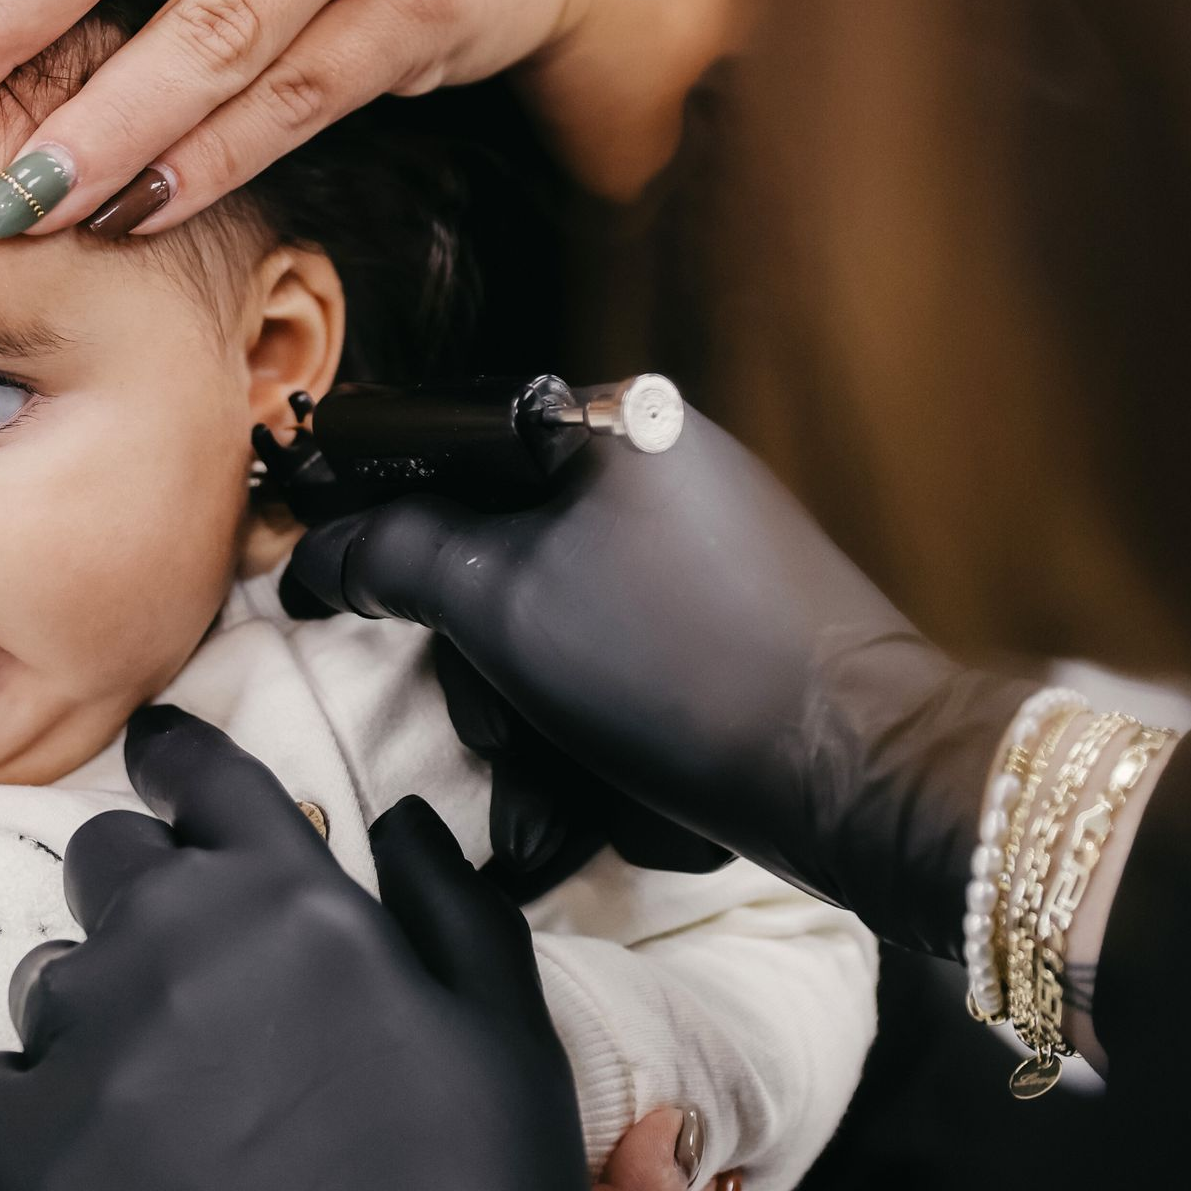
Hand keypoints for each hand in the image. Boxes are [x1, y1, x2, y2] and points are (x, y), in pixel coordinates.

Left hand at [0, 705, 606, 1190]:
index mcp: (287, 895)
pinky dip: (40, 1099)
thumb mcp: (504, 1022)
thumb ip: (446, 893)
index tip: (159, 744)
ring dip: (98, 1003)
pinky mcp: (24, 1149)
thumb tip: (402, 821)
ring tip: (162, 1086)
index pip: (202, 773)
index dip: (177, 749)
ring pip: (53, 972)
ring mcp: (88, 1043)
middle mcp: (173, 941)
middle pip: (109, 857)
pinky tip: (105, 1149)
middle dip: (144, 886)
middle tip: (190, 961)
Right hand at [286, 408, 1034, 956]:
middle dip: (478, 647)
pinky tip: (603, 769)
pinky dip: (592, 695)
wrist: (870, 772)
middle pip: (503, 533)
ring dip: (533, 688)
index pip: (444, 448)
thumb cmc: (675, 671)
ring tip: (553, 773)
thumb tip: (321, 548)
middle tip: (490, 722)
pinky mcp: (740, 594)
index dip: (374, 521)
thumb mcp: (503, 609)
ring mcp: (708, 523)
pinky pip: (621, 628)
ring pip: (559, 595)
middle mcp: (660, 449)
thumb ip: (396, 557)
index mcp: (609, 417)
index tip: (329, 589)